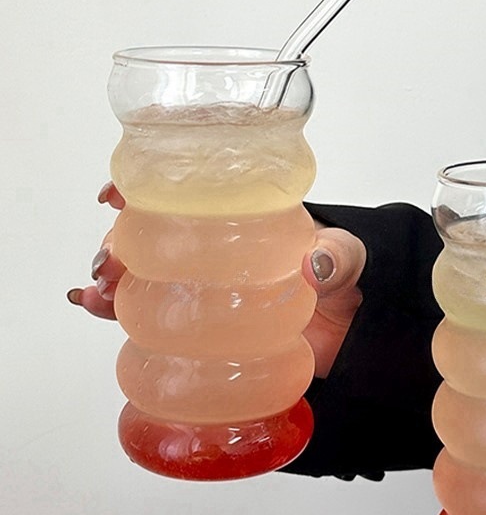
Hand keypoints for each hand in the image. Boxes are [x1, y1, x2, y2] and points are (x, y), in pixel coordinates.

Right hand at [67, 183, 366, 377]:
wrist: (359, 329)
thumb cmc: (352, 275)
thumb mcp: (351, 256)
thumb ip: (340, 257)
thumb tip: (314, 265)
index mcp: (247, 216)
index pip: (190, 189)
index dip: (146, 185)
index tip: (116, 195)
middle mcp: (220, 246)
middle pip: (155, 232)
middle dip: (120, 240)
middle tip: (110, 262)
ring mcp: (211, 285)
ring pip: (146, 272)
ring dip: (113, 277)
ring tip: (98, 293)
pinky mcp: (209, 323)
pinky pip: (157, 313)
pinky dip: (120, 309)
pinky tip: (96, 307)